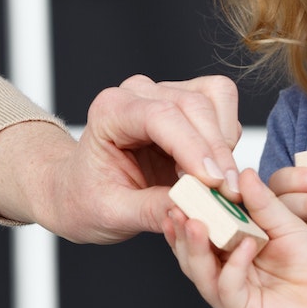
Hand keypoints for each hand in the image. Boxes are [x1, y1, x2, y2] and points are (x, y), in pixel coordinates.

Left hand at [0, 75, 249, 243]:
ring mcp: (164, 93)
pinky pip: (221, 109)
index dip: (193, 148)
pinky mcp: (187, 103)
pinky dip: (227, 141)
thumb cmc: (86, 198)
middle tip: (229, 196)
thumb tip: (198, 210)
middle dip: (217, 152)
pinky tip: (212, 172)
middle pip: (194, 105)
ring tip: (219, 186)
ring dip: (225, 144)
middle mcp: (138, 93)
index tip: (214, 183)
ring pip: (214, 99)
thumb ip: (153, 211)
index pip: (160, 116)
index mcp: (110, 111)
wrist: (78, 190)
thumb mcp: (112, 214)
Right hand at [164, 172, 306, 307]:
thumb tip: (244, 173)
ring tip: (195, 222)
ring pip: (200, 273)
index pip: (195, 234)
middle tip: (178, 207)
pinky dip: (233, 266)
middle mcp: (223, 274)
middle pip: (189, 254)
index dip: (184, 215)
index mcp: (228, 252)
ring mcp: (230, 296)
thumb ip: (262, 202)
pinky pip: (228, 289)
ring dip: (194, 247)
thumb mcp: (285, 224)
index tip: (179, 193)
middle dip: (180, 231)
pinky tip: (243, 245)